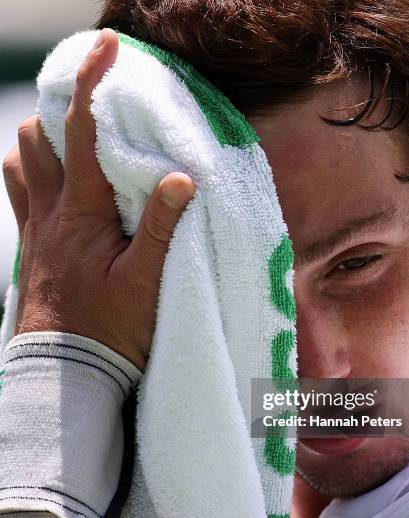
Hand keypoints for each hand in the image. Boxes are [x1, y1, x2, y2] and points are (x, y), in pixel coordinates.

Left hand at [2, 29, 195, 370]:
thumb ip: (163, 229)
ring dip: (42, 143)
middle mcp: (49, 213)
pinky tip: (61, 188)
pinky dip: (34, 174)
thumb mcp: (147, 282)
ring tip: (77, 146)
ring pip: (19, 161)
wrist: (67, 373)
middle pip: (36, 136)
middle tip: (97, 112)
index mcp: (81, 214)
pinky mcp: (32, 247)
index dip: (94, 83)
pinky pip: (20, 194)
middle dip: (60, 112)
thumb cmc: (112, 331)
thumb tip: (182, 178)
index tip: (108, 46)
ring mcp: (35, 229)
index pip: (82, 132)